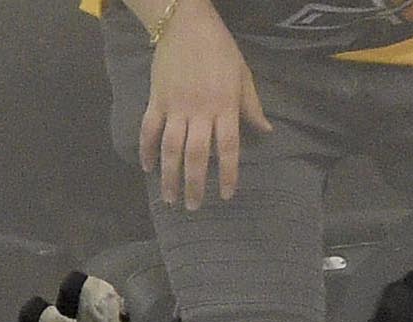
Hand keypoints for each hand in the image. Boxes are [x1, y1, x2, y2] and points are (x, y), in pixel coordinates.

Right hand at [139, 0, 265, 209]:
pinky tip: (147, 167)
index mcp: (224, 107)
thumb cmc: (220, 48)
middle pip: (197, 156)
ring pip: (171, 149)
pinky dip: (146, 149)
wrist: (186, 23)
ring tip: (169, 198)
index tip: (226, 195)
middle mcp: (200, 112)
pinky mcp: (157, 99)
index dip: (228, 174)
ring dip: (169, 176)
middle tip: (193, 207)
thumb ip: (251, 106)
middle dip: (195, 185)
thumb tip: (266, 131)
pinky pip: (149, 129)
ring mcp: (175, 107)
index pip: (228, 149)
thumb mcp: (243, 75)